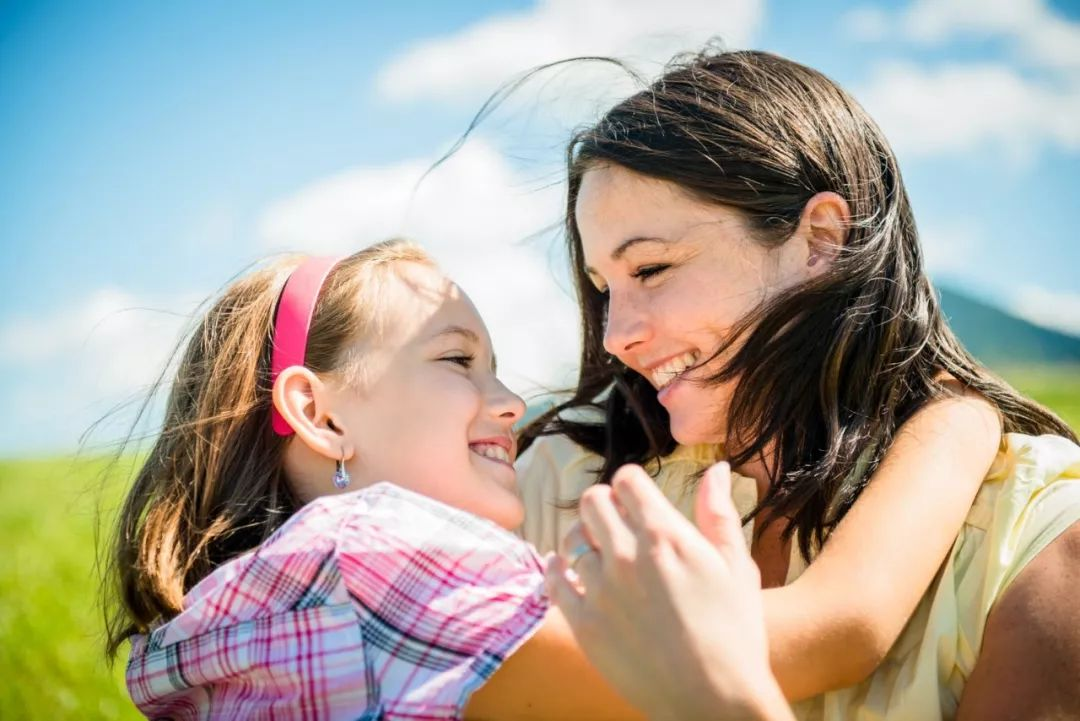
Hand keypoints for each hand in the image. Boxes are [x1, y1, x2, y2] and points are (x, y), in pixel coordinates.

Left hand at [546, 462, 792, 720]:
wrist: (715, 701)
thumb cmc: (735, 634)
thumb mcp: (737, 566)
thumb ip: (719, 512)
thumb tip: (716, 468)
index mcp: (666, 536)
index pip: (626, 479)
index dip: (631, 486)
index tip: (638, 501)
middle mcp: (627, 555)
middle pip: (592, 501)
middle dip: (605, 506)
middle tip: (618, 525)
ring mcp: (601, 589)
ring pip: (571, 537)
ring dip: (585, 540)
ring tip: (601, 554)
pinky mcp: (583, 622)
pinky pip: (552, 578)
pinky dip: (557, 568)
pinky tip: (570, 571)